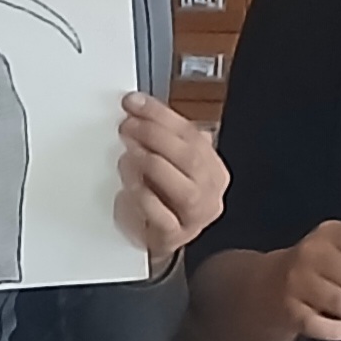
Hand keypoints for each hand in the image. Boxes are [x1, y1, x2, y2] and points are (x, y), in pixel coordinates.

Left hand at [117, 91, 228, 271]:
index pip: (191, 134)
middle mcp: (210, 192)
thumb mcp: (167, 164)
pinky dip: (145, 200)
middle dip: (154, 137)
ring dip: (152, 166)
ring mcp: (195, 217)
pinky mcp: (174, 237)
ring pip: (184, 190)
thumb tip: (137, 107)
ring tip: (128, 156)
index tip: (134, 103)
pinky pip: (164, 218)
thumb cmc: (162, 198)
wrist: (158, 238)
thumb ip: (160, 137)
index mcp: (212, 168)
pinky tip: (130, 187)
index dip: (160, 115)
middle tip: (127, 127)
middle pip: (190, 158)